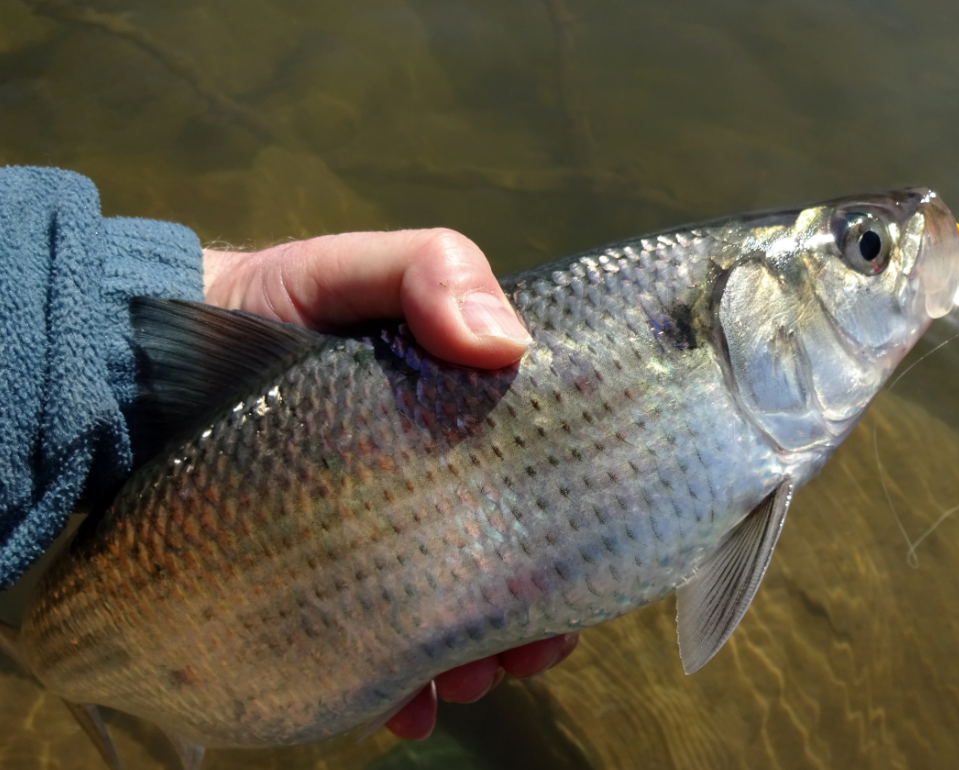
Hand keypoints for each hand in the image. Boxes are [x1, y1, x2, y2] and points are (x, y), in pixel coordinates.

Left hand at [202, 229, 578, 739]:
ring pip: (447, 619)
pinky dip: (401, 689)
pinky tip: (407, 706)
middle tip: (528, 646)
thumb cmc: (262, 305)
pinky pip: (371, 653)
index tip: (583, 570)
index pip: (540, 476)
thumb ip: (431, 270)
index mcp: (458, 419)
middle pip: (504, 562)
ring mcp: (371, 541)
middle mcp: (425, 485)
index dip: (572, 526)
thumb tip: (509, 345)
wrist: (139, 359)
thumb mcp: (348, 271)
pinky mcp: (315, 586)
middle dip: (529, 614)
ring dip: (476, 659)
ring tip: (466, 679)